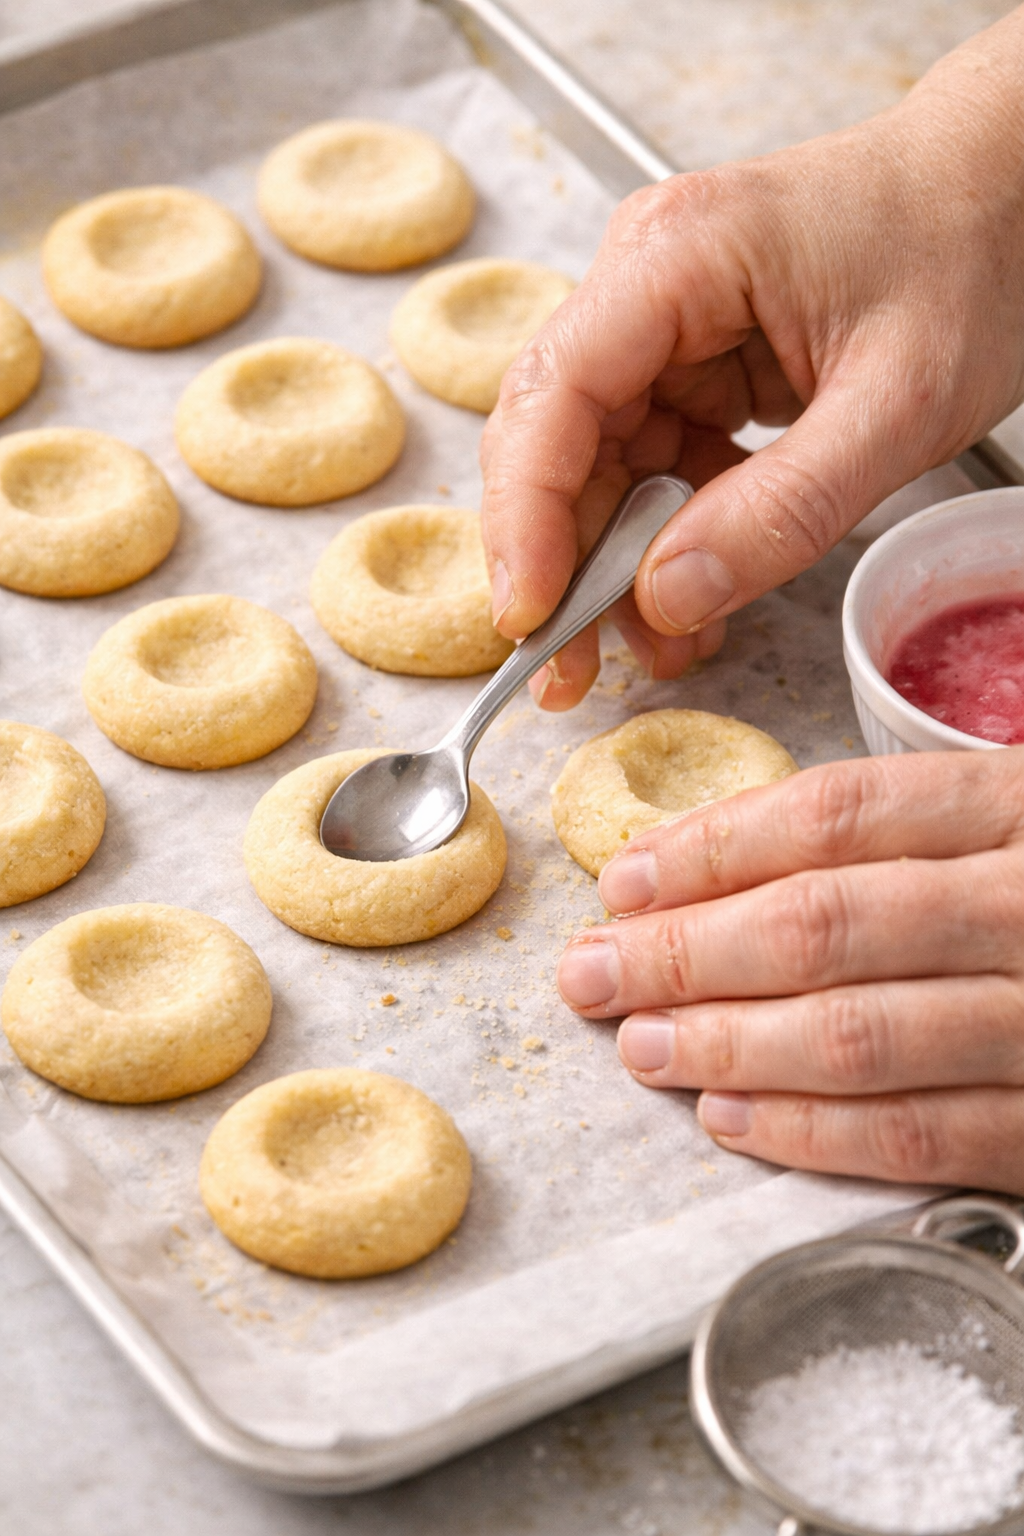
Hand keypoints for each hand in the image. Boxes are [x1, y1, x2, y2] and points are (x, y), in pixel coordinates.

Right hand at [481, 10, 1023, 709]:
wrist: (1010, 188)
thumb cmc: (969, 253)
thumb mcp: (898, 405)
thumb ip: (782, 511)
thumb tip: (663, 598)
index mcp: (676, 259)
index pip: (554, 395)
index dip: (527, 518)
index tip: (532, 618)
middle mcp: (645, 282)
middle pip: (553, 438)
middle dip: (558, 563)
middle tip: (567, 671)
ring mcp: (662, 322)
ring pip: (594, 463)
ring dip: (612, 563)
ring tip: (650, 647)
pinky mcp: (690, 358)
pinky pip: (649, 461)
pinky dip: (662, 536)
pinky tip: (687, 594)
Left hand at [555, 750, 1023, 1194]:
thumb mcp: (1014, 818)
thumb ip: (904, 833)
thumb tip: (711, 864)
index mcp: (1022, 804)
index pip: (837, 816)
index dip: (713, 850)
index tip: (625, 881)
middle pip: (828, 921)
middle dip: (688, 952)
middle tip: (591, 974)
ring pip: (863, 1032)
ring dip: (728, 1045)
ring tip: (640, 1045)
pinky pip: (927, 1133)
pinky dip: (818, 1132)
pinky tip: (733, 1119)